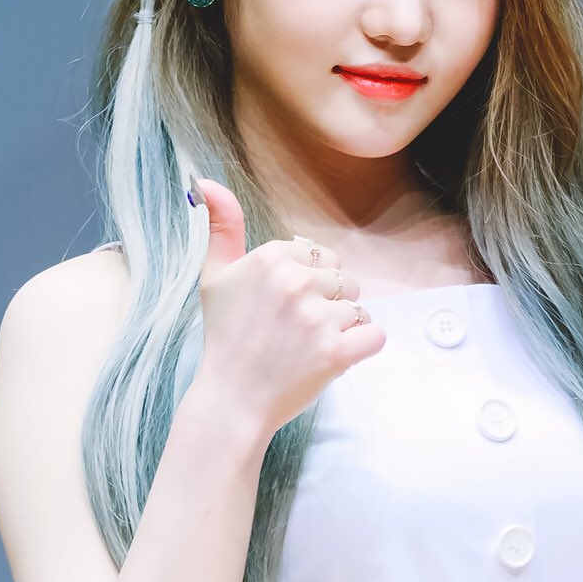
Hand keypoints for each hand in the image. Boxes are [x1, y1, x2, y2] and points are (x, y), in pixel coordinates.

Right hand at [188, 176, 384, 439]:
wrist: (232, 399)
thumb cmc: (225, 337)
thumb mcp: (214, 276)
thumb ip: (221, 226)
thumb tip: (207, 182)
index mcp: (271, 258)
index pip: (320, 258)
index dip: (308, 284)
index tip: (282, 309)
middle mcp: (295, 282)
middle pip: (344, 280)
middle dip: (327, 304)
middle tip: (294, 332)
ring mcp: (317, 318)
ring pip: (358, 308)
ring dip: (342, 328)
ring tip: (308, 346)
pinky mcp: (337, 352)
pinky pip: (375, 335)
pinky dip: (361, 347)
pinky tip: (333, 356)